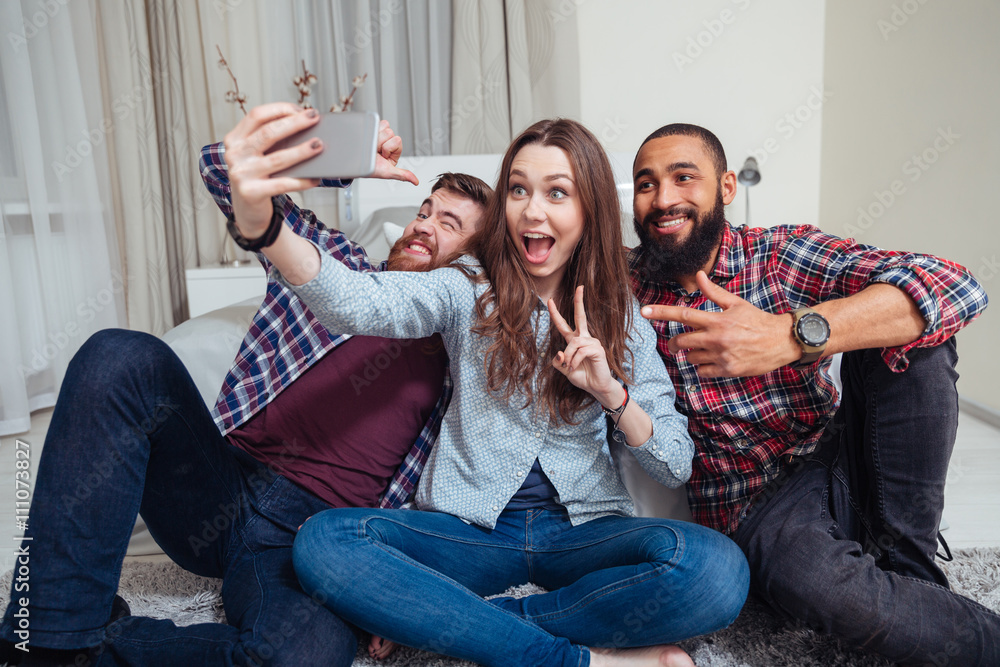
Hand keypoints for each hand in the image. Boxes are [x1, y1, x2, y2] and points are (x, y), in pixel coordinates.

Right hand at [223, 103, 324, 237]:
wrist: (247, 210)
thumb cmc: (257, 177)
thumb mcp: (257, 155)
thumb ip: (271, 141)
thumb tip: (305, 126)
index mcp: (235, 139)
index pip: (256, 115)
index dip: (279, 109)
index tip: (300, 109)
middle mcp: (235, 154)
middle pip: (268, 133)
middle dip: (295, 123)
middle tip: (314, 117)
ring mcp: (241, 174)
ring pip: (278, 158)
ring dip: (302, 150)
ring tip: (319, 145)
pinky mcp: (251, 192)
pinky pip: (283, 184)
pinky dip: (302, 181)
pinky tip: (315, 178)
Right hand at [371, 119, 418, 184]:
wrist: (355, 163)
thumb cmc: (370, 168)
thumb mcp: (387, 173)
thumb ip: (402, 175)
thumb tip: (416, 182)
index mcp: (394, 150)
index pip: (397, 140)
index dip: (388, 148)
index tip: (383, 156)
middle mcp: (388, 141)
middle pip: (390, 132)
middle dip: (380, 143)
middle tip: (375, 151)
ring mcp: (379, 134)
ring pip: (383, 126)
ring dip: (375, 137)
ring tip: (370, 146)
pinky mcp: (371, 128)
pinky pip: (375, 121)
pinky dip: (370, 129)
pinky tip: (367, 139)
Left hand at [548, 286, 618, 403]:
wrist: (595, 387)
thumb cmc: (581, 376)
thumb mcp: (564, 368)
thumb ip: (557, 361)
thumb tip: (560, 352)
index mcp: (575, 340)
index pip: (564, 324)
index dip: (556, 313)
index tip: (550, 301)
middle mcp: (584, 338)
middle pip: (580, 316)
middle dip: (579, 301)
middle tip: (580, 287)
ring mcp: (592, 342)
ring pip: (574, 343)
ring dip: (569, 357)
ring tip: (570, 367)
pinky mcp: (598, 349)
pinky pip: (581, 351)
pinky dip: (575, 361)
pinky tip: (575, 367)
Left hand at [640, 271, 799, 376]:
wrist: (782, 341)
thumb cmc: (758, 321)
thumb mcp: (736, 304)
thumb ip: (714, 292)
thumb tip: (699, 275)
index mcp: (717, 320)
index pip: (683, 315)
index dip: (661, 313)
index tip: (644, 311)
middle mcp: (717, 338)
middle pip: (681, 341)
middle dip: (675, 342)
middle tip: (677, 342)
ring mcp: (721, 356)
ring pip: (691, 357)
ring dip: (692, 354)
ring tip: (704, 349)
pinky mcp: (727, 370)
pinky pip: (702, 371)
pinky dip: (703, 367)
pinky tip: (713, 360)